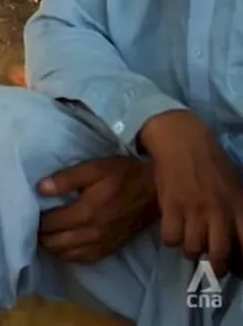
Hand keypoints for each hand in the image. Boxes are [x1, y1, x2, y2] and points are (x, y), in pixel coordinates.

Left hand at [37, 157, 157, 262]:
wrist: (153, 191)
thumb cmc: (122, 175)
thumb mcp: (94, 169)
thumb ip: (65, 179)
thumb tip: (40, 189)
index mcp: (86, 212)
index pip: (51, 223)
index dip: (37, 220)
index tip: (29, 214)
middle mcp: (93, 233)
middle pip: (56, 243)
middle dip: (41, 236)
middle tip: (32, 227)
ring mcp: (103, 243)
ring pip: (68, 254)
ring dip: (53, 248)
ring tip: (44, 237)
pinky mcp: (111, 248)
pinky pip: (84, 259)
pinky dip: (69, 256)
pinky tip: (63, 247)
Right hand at [138, 110, 242, 273]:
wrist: (182, 141)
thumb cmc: (212, 162)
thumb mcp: (236, 186)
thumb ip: (237, 210)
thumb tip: (236, 233)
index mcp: (239, 206)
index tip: (238, 265)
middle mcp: (219, 212)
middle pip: (219, 254)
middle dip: (216, 266)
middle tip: (213, 265)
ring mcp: (194, 210)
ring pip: (192, 249)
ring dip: (191, 251)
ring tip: (189, 244)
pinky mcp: (171, 206)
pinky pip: (170, 237)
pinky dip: (171, 239)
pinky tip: (173, 230)